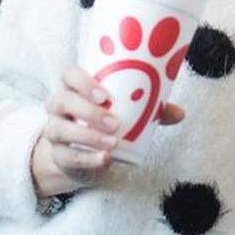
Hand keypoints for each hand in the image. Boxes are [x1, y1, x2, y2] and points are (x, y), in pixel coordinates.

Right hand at [30, 66, 185, 196]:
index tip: (105, 94)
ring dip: (87, 136)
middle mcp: (58, 106)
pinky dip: (87, 158)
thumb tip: (180, 113)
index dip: (82, 81)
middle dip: (88, 111)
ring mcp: (54, 131)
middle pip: (61, 100)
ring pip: (60, 130)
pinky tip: (105, 159)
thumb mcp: (125, 112)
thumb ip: (150, 110)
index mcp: (74, 88)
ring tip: (113, 142)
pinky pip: (68, 157)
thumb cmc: (105, 122)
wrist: (82, 154)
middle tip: (114, 122)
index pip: (68, 75)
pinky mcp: (58, 155)